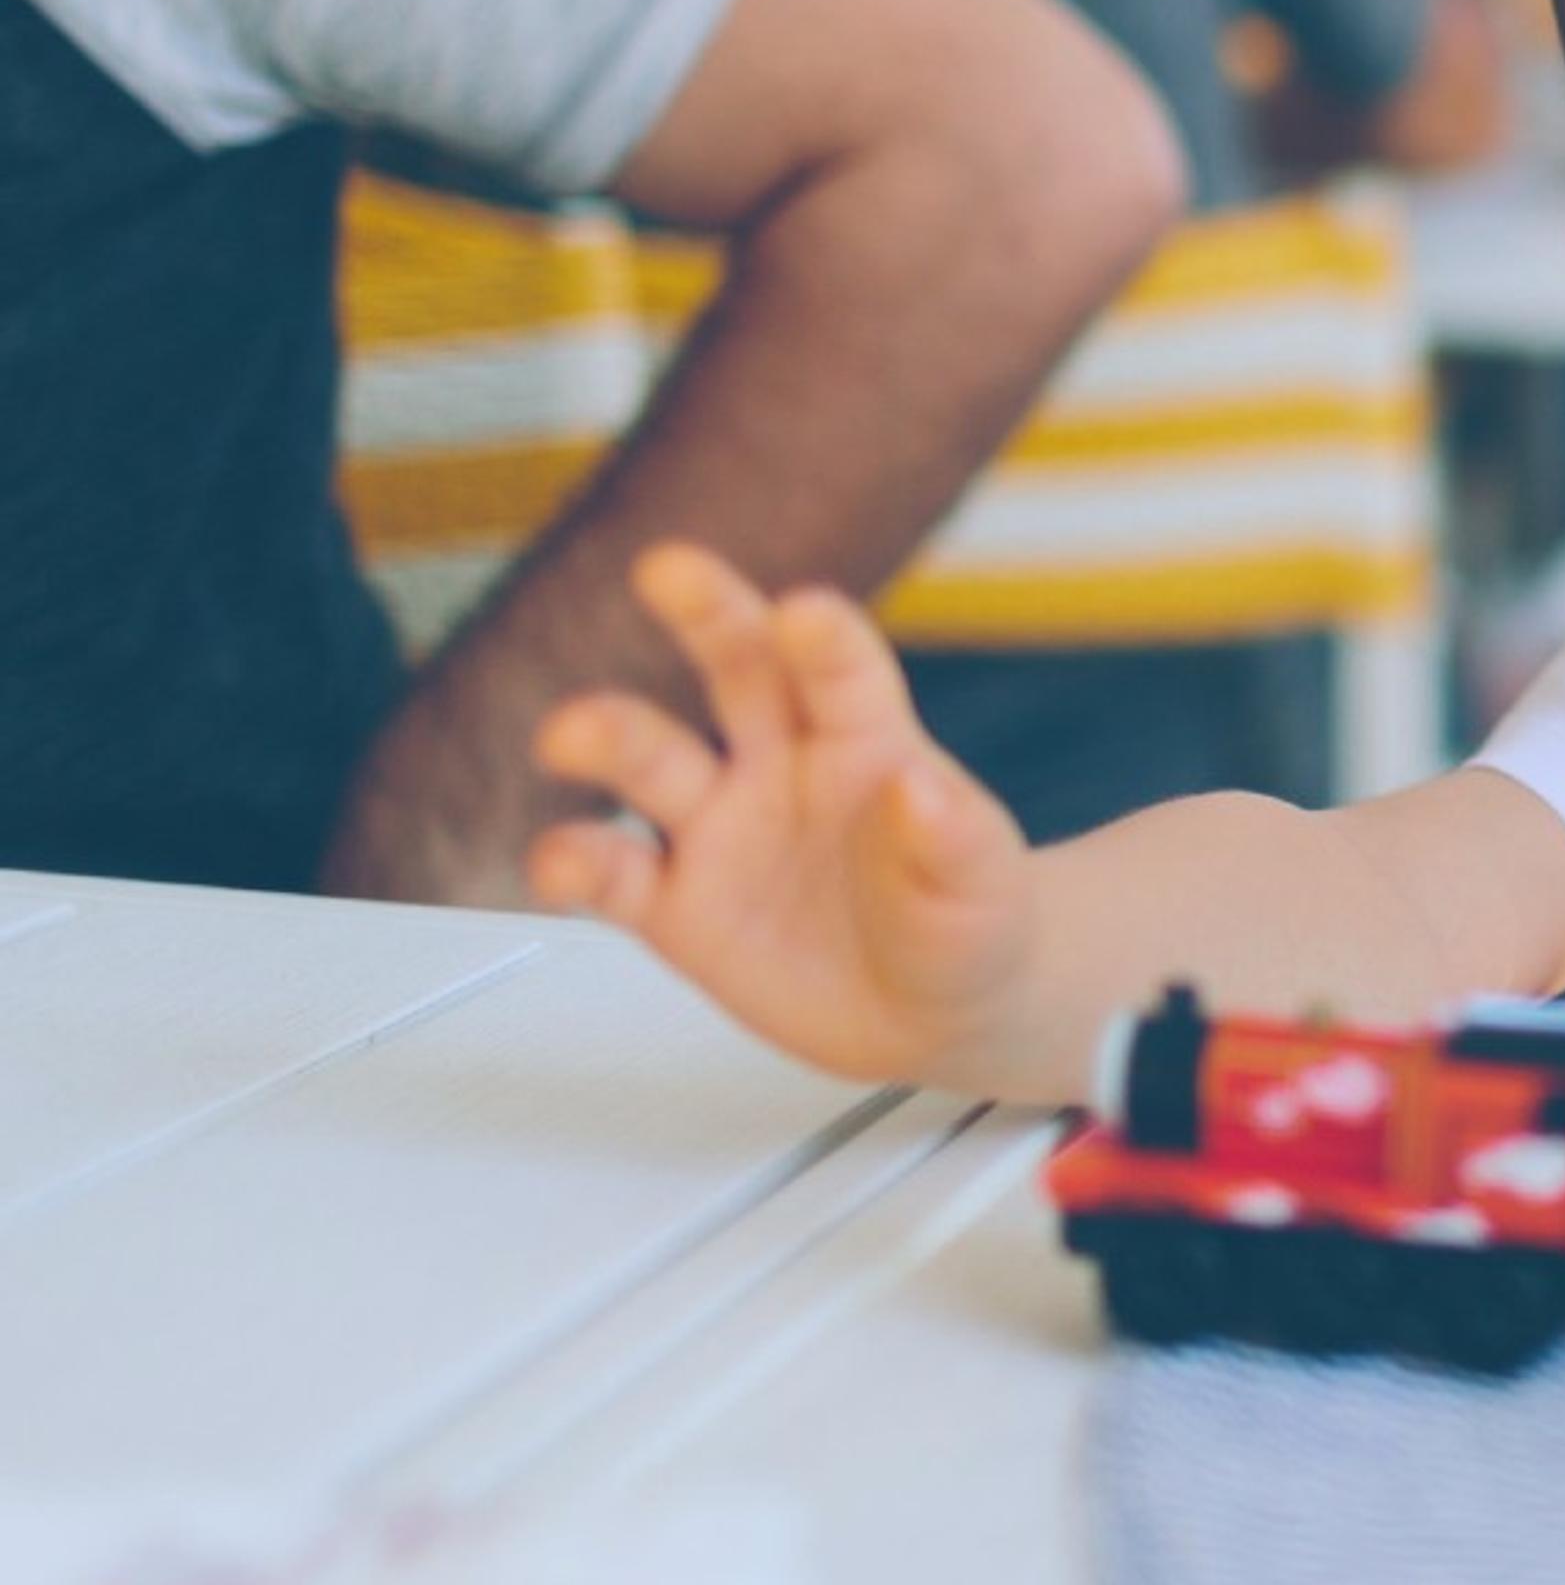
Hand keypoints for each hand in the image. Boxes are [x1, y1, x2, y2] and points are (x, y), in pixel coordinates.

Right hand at [526, 543, 1033, 1088]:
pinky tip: (559, 861)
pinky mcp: (674, 903)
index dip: (824, 638)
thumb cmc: (965, 926)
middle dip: (706, 613)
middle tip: (667, 568)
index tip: (804, 612)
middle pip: (739, 668)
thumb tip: (921, 787)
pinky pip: (613, 875)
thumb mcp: (984, 888)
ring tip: (572, 734)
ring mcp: (721, 827)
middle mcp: (782, 763)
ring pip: (654, 761)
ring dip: (610, 737)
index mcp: (867, 740)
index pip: (843, 671)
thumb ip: (955, 839)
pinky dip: (576, 864)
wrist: (927, 1016)